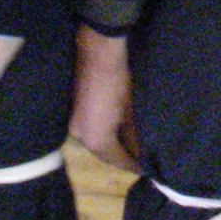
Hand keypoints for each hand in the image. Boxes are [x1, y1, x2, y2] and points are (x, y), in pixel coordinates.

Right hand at [69, 26, 140, 172]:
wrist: (97, 52)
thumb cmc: (119, 82)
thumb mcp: (132, 112)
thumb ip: (135, 137)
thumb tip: (142, 153)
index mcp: (96, 140)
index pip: (118, 160)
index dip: (134, 164)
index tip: (147, 167)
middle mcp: (80, 136)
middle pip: (104, 153)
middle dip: (121, 156)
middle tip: (138, 157)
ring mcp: (74, 122)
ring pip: (96, 141)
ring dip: (111, 144)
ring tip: (128, 144)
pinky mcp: (73, 110)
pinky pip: (90, 129)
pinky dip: (102, 132)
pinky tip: (114, 127)